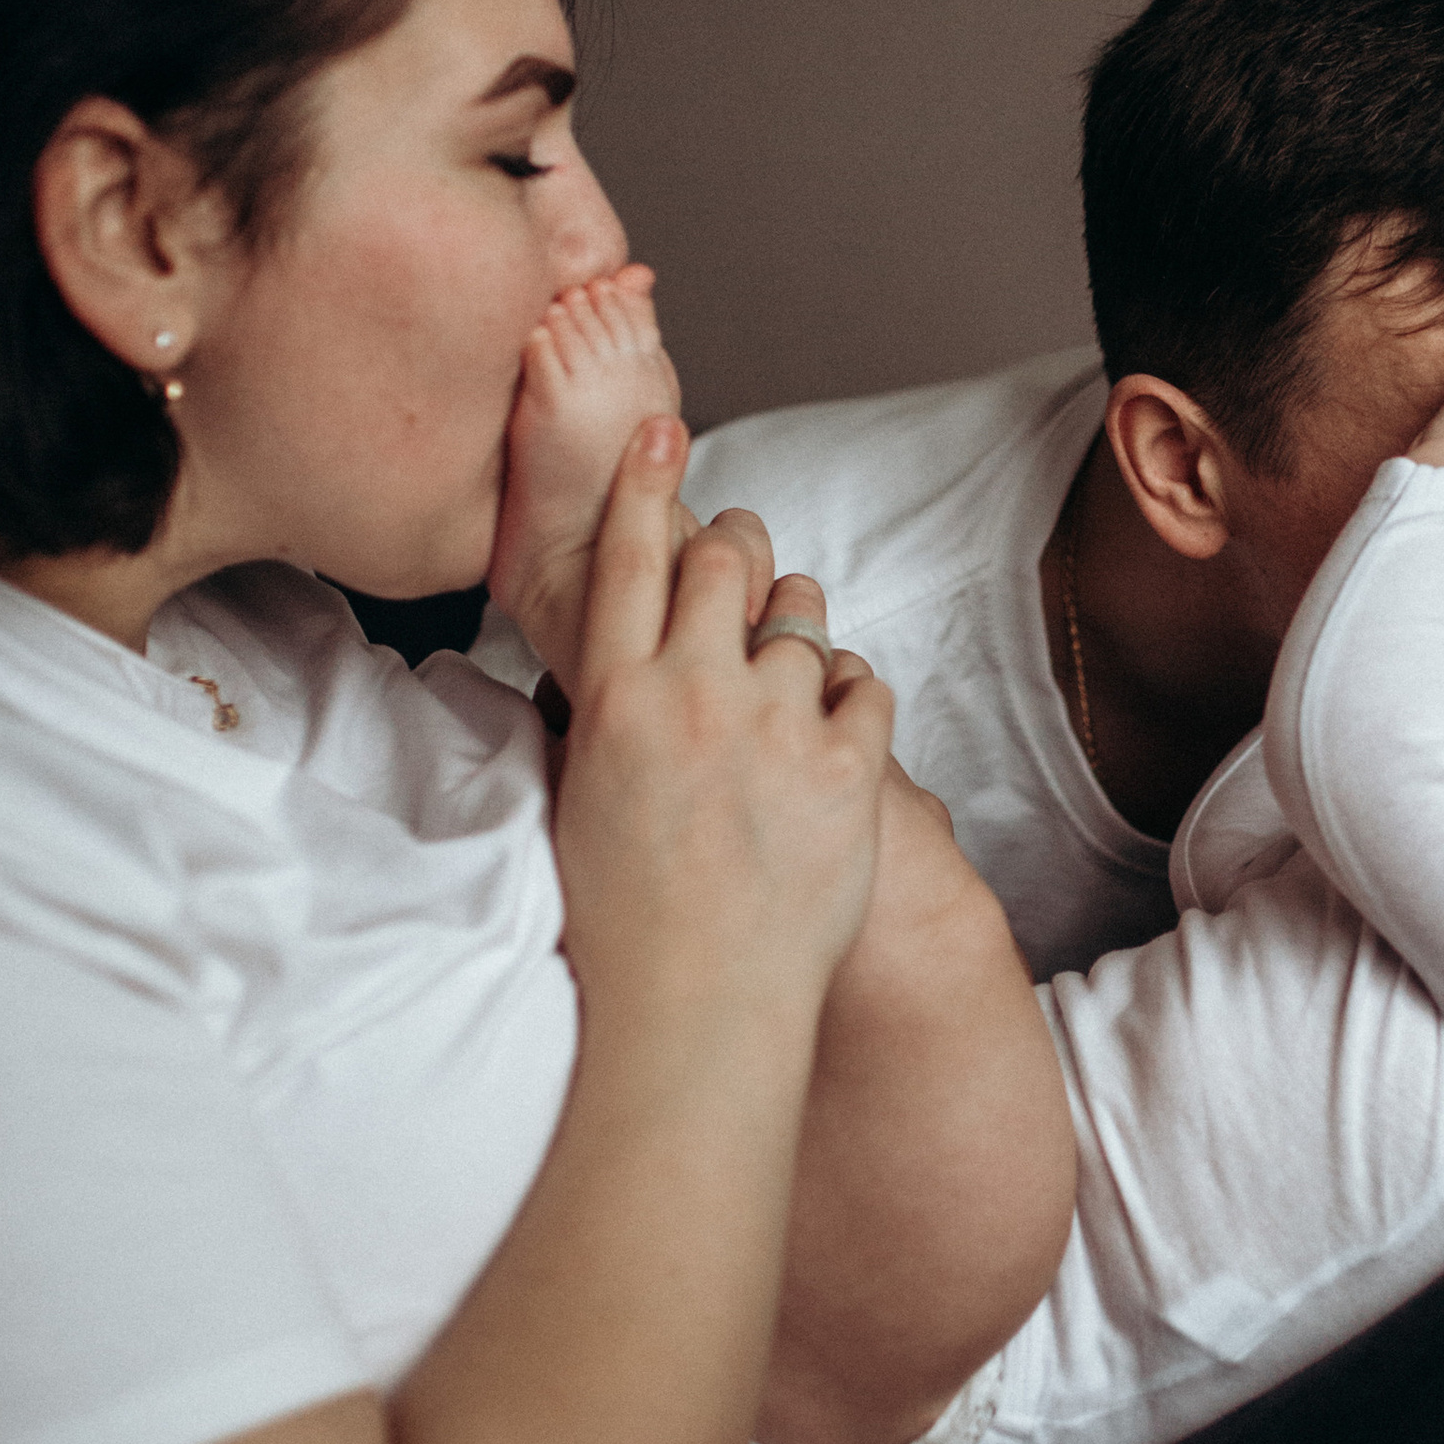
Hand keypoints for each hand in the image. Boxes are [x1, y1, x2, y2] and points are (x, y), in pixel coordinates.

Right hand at [550, 419, 893, 1030]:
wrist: (697, 1009)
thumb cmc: (623, 923)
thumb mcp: (578, 799)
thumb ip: (596, 716)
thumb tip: (606, 669)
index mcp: (613, 698)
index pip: (630, 557)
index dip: (648, 483)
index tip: (664, 434)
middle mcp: (694, 694)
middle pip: (724, 564)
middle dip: (739, 545)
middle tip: (745, 552)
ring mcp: (777, 727)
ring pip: (804, 617)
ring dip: (798, 626)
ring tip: (786, 666)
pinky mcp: (850, 767)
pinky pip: (866, 682)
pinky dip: (851, 694)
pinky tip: (832, 728)